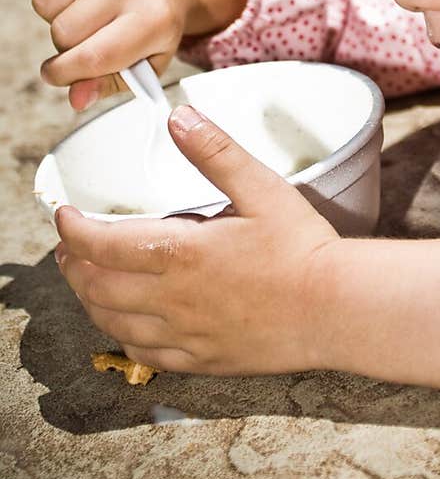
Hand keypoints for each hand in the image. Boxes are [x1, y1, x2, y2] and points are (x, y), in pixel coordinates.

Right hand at [20, 0, 238, 109]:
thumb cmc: (152, 23)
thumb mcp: (146, 62)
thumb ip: (110, 84)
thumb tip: (76, 98)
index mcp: (155, 18)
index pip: (93, 57)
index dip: (66, 73)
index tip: (58, 73)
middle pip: (63, 32)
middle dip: (66, 43)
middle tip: (86, 34)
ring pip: (44, 3)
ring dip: (54, 13)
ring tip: (82, 7)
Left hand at [53, 105, 339, 375]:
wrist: (335, 309)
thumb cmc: (302, 249)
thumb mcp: (262, 188)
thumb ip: (215, 152)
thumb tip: (178, 118)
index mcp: (180, 254)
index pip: (101, 244)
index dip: (73, 229)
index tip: (65, 215)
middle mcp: (171, 299)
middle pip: (97, 286)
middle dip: (73, 264)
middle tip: (70, 246)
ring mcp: (184, 335)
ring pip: (113, 323)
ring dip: (91, 299)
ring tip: (88, 280)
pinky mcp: (201, 360)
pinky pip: (144, 354)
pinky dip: (122, 337)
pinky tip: (127, 325)